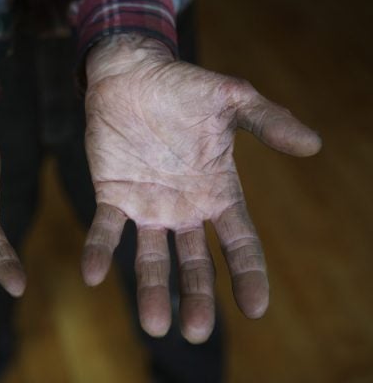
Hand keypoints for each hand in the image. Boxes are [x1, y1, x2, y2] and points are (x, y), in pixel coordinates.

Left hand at [81, 34, 320, 342]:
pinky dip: (99, 252)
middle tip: (195, 332)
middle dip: (197, 296)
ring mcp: (147, 206)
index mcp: (217, 192)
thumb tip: (313, 144)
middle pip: (195, 263)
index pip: (239, 243)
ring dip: (152, 290)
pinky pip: (106, 231)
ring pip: (151, 258)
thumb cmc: (185, 87)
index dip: (248, 275)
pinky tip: (93, 275)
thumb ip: (268, 122)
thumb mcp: (232, 100)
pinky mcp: (112, 196)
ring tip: (154, 325)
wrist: (132, 74)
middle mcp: (184, 208)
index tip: (255, 308)